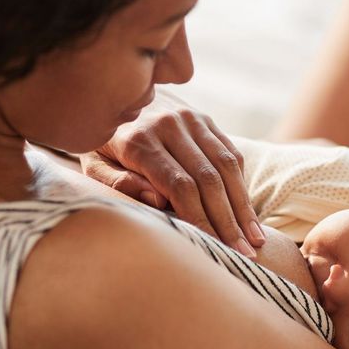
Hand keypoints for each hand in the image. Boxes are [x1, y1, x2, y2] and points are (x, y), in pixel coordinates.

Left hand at [80, 90, 265, 256]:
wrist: (113, 94)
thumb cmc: (101, 144)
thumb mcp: (92, 164)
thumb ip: (116, 183)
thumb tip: (157, 200)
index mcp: (139, 140)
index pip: (181, 186)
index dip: (201, 219)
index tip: (215, 247)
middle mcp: (169, 124)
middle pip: (209, 179)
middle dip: (228, 220)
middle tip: (244, 253)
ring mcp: (191, 119)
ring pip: (226, 166)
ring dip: (243, 206)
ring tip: (255, 239)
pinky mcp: (205, 119)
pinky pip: (230, 153)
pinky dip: (241, 185)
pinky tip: (248, 214)